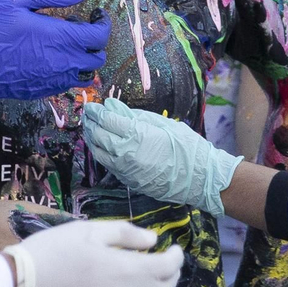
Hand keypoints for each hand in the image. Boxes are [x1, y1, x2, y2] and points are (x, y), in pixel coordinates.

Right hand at [0, 0, 109, 102]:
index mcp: (58, 38)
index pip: (99, 37)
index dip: (103, 23)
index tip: (95, 13)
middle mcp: (59, 64)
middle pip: (97, 59)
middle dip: (95, 41)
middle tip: (76, 25)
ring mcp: (48, 81)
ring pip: (83, 76)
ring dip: (82, 59)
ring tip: (63, 42)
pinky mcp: (36, 92)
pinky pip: (63, 85)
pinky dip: (65, 71)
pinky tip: (46, 56)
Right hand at [14, 219, 184, 286]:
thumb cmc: (54, 251)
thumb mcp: (89, 231)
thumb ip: (125, 234)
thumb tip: (152, 241)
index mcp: (127, 271)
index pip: (168, 269)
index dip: (177, 258)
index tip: (174, 248)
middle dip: (171, 275)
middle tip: (166, 261)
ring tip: (147, 274)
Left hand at [82, 97, 239, 215]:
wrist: (199, 178)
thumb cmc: (186, 147)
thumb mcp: (162, 123)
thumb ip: (134, 116)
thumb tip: (112, 106)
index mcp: (136, 135)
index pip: (107, 120)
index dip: (97, 111)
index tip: (92, 105)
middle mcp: (126, 154)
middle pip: (98, 136)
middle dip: (90, 123)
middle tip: (88, 114)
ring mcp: (125, 170)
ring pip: (98, 153)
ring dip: (91, 139)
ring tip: (90, 128)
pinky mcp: (128, 181)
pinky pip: (108, 164)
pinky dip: (101, 152)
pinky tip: (103, 145)